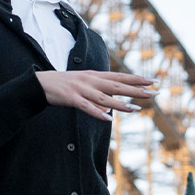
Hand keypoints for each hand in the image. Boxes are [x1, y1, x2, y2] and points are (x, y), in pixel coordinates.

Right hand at [36, 69, 155, 119]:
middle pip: (117, 86)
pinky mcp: (71, 99)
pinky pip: (86, 107)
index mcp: (95, 76)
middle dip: (136, 90)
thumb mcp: (84, 83)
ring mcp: (81, 90)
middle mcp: (91, 81)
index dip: (136, 79)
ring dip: (120, 104)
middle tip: (154, 92)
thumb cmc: (64, 84)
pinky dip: (97, 113)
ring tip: (135, 109)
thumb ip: (98, 91)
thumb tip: (112, 106)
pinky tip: (107, 119)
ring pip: (104, 98)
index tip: (153, 81)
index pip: (120, 77)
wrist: (41, 83)